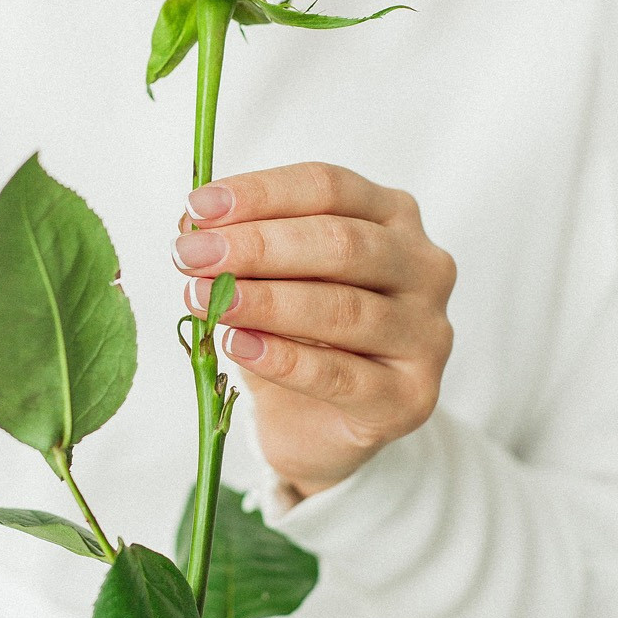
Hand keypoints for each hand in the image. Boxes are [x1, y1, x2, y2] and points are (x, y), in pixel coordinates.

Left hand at [176, 163, 455, 497]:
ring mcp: (426, 334)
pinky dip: (284, 359)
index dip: (262, 194)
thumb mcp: (270, 281)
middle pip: (342, 243)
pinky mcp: (410, 397)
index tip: (197, 209)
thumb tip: (194, 229)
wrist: (316, 429)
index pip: (329, 188)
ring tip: (205, 301)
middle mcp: (423, 268)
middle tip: (191, 257)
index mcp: (393, 218)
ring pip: (344, 309)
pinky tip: (238, 346)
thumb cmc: (296, 338)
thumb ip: (243, 251)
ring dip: (265, 301)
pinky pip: (342, 375)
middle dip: (258, 247)